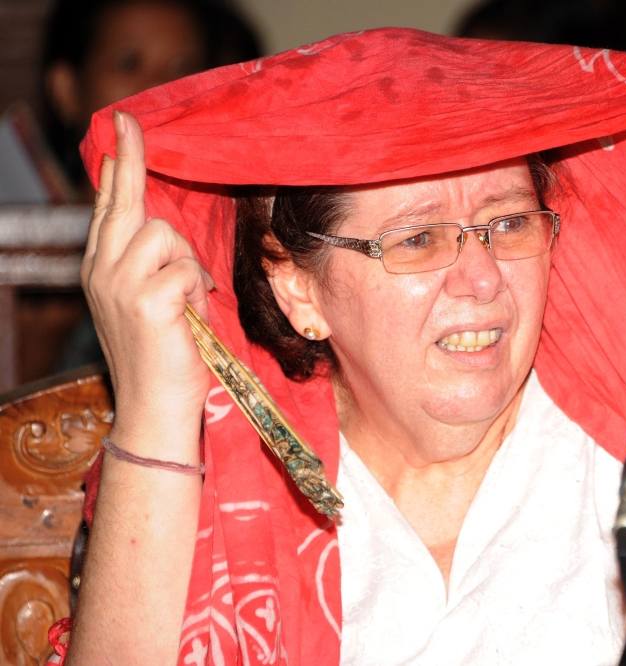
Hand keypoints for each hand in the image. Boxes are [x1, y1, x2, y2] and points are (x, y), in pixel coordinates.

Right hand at [80, 111, 213, 458]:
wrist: (157, 406)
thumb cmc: (167, 354)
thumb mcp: (155, 301)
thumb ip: (155, 264)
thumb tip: (165, 231)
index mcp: (101, 269)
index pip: (109, 207)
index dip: (117, 166)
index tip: (120, 128)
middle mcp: (101, 269)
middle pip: (125, 201)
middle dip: (132, 157)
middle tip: (129, 122)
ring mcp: (118, 282)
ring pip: (165, 233)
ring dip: (188, 263)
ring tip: (187, 300)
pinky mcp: (144, 297)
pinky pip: (186, 268)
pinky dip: (197, 289)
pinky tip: (190, 315)